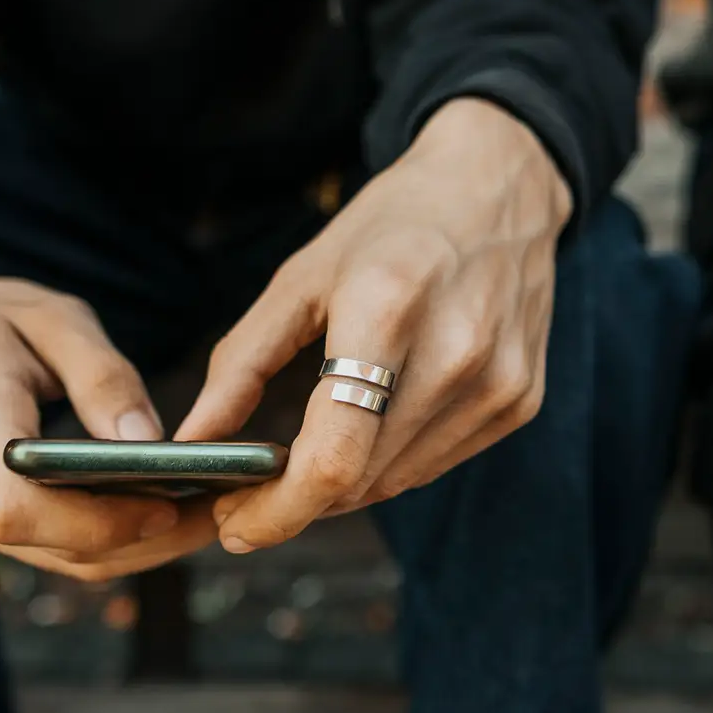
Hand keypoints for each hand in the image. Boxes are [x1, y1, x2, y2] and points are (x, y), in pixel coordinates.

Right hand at [0, 249, 216, 580]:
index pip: (21, 508)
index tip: (167, 505)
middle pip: (52, 547)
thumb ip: (103, 379)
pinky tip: (153, 511)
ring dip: (132, 548)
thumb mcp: (54, 320)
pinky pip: (44, 549)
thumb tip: (152, 441)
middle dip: (142, 541)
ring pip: (55, 559)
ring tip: (200, 515)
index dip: (97, 522)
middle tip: (217, 513)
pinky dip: (102, 540)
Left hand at [174, 99, 570, 552]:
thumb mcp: (302, 276)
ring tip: (302, 463)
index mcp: (388, 309)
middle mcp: (455, 353)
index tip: (233, 524)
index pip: (334, 453)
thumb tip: (193, 440)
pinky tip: (366, 433)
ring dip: (341, 487)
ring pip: (396, 481)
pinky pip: (435, 462)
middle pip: (361, 478)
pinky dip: (389, 464)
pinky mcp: (520, 400)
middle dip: (295, 502)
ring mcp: (497, 382)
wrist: (500, 188)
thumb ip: (241, 362)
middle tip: (250, 495)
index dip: (277, 508)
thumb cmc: (393, 224)